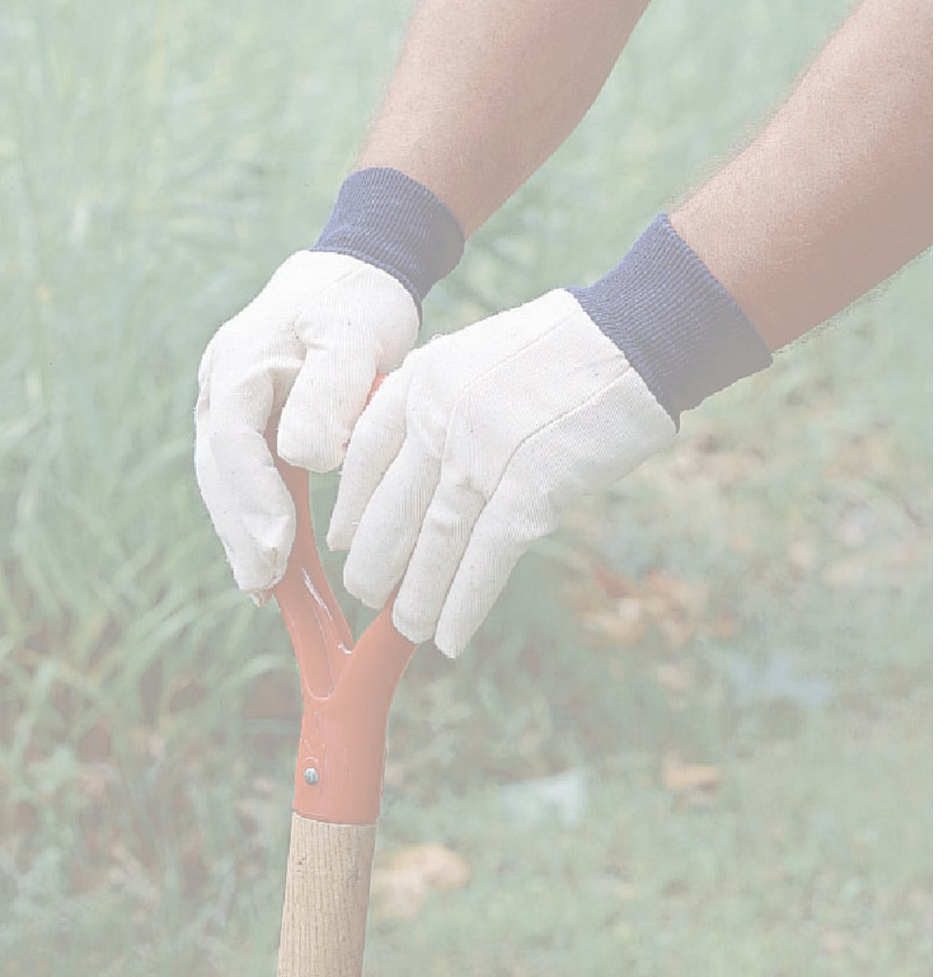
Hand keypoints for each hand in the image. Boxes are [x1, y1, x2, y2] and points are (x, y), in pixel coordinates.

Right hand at [195, 250, 418, 602]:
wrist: (351, 276)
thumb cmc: (357, 305)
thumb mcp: (352, 334)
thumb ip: (330, 389)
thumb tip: (306, 458)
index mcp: (240, 362)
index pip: (233, 439)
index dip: (252, 497)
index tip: (278, 546)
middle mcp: (220, 388)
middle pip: (217, 470)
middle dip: (240, 532)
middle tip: (264, 588)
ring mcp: (227, 408)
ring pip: (224, 482)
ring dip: (242, 537)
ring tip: (265, 593)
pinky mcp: (248, 427)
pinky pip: (244, 481)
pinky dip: (256, 523)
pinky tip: (274, 569)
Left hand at [327, 288, 676, 656]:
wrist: (633, 340)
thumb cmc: (558, 351)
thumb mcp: (474, 356)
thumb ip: (436, 403)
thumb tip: (412, 466)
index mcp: (422, 378)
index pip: (365, 455)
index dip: (352, 507)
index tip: (343, 541)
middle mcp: (441, 416)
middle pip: (394, 508)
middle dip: (377, 563)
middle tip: (368, 596)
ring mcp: (483, 454)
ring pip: (436, 543)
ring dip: (417, 597)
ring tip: (407, 630)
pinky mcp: (532, 487)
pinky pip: (486, 560)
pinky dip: (465, 605)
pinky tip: (451, 636)